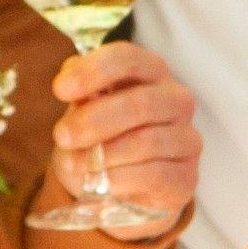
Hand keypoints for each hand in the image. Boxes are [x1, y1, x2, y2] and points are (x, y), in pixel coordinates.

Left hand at [38, 39, 198, 239]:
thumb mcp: (84, 112)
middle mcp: (177, 100)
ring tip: (73, 165)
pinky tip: (100, 184)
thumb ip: (80, 93)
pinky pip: (155, 175)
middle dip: (93, 120)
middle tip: (62, 135)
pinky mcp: (186, 177)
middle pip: (140, 103)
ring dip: (102, 156)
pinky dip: (120, 179)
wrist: (119, 189)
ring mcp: (187, 139)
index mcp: (152, 72)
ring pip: (146, 142)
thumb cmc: (102, 139)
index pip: (129, 59)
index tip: (60, 89)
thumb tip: (69, 80)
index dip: (94, 70)